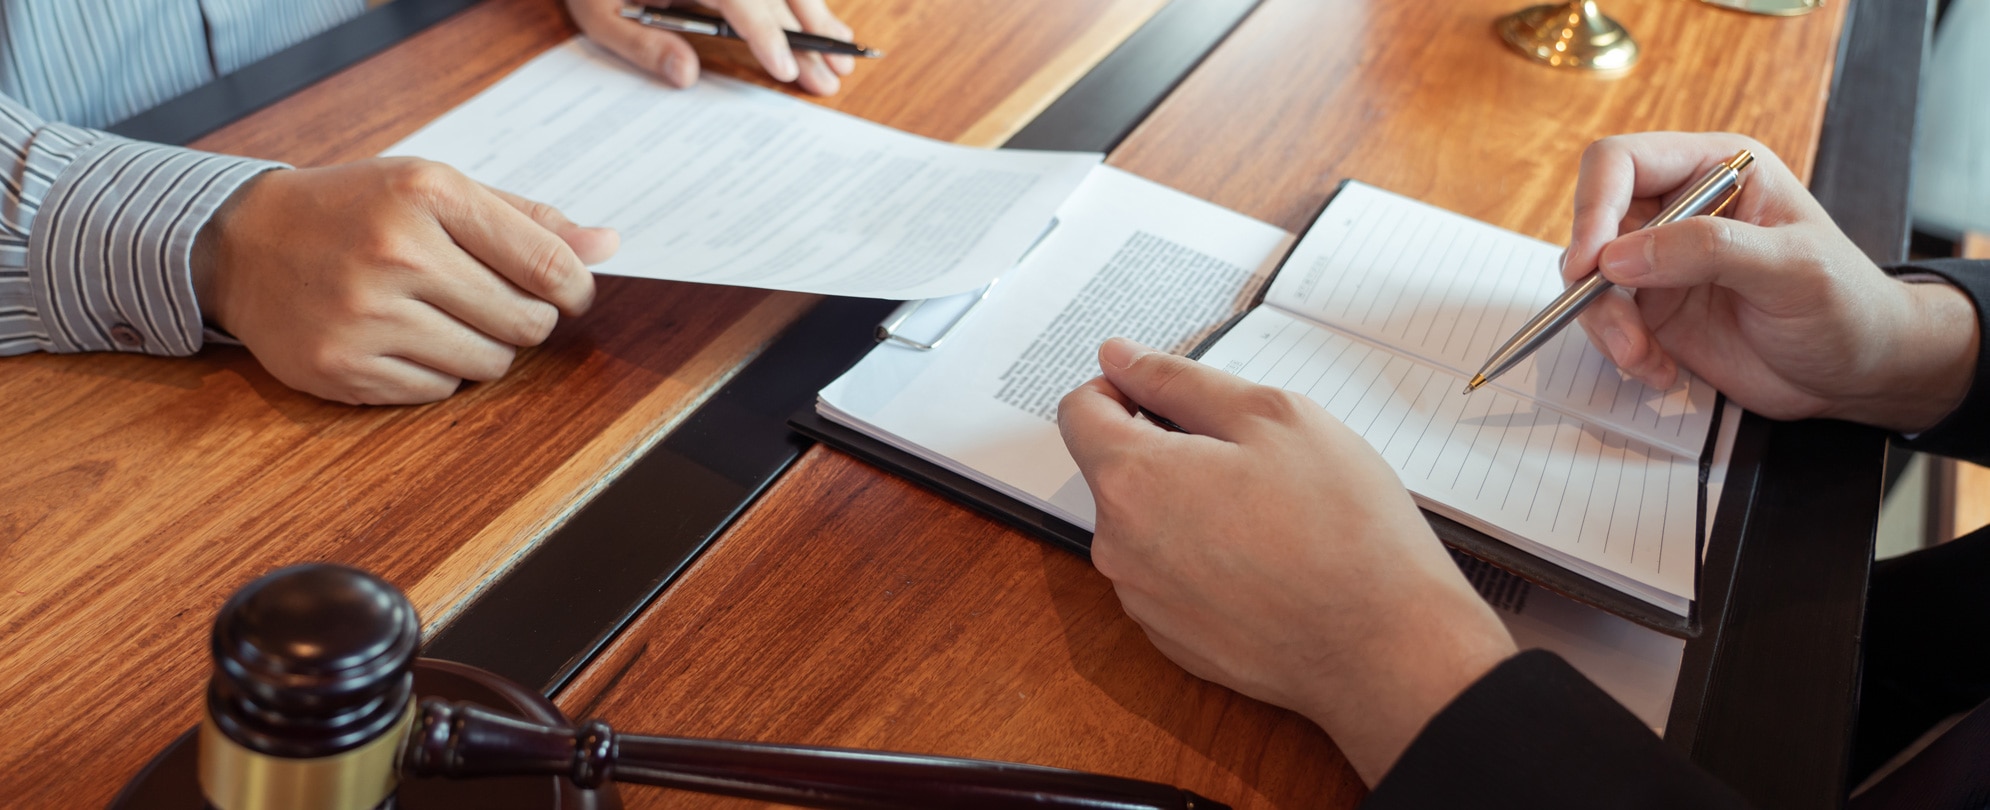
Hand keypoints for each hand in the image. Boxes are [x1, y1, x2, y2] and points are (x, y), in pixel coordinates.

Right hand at [192, 158, 619, 404]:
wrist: (243, 244)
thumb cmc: (356, 210)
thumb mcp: (435, 189)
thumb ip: (525, 220)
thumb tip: (608, 245)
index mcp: (428, 195)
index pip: (548, 264)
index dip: (576, 288)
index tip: (572, 293)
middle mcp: (396, 253)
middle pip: (526, 322)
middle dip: (528, 319)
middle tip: (498, 303)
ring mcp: (366, 316)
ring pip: (489, 363)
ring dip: (485, 347)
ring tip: (445, 316)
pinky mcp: (343, 368)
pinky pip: (439, 389)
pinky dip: (437, 370)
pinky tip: (405, 337)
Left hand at [567, 0, 854, 95]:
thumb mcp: (598, 14)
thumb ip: (640, 43)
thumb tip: (685, 76)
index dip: (765, 33)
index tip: (785, 68)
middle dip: (807, 37)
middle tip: (830, 78)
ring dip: (818, 18)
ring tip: (843, 55)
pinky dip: (805, 2)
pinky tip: (825, 25)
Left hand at [1057, 337, 1516, 784]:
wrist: (1384, 647)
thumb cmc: (1341, 526)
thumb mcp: (1271, 417)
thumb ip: (1179, 381)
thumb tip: (1117, 356)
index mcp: (1133, 481)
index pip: (1080, 411)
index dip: (1122, 388)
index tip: (1172, 397)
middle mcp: (1118, 547)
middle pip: (1116, 471)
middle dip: (1167, 450)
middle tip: (1250, 456)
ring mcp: (1142, 601)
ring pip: (1144, 525)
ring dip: (1186, 506)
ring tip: (1267, 513)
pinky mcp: (1172, 639)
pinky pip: (1168, 576)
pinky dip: (1202, 559)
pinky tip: (1264, 563)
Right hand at [1565, 132, 1977, 432]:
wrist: (1860, 373)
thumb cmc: (1846, 306)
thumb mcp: (1790, 269)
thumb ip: (1708, 250)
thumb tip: (1617, 256)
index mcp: (1717, 170)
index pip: (1623, 162)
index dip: (1594, 205)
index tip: (1589, 263)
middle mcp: (1679, 210)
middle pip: (1595, 222)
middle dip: (1593, 279)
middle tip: (1617, 326)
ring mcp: (1661, 262)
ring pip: (1590, 279)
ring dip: (1604, 323)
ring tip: (1642, 358)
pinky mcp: (1655, 310)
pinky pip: (1606, 323)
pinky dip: (1622, 351)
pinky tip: (1661, 370)